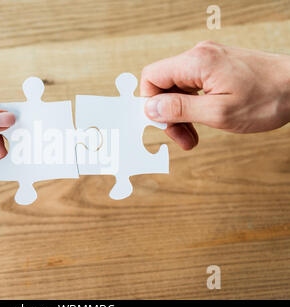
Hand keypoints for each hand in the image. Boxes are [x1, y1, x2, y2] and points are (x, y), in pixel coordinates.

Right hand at [141, 41, 289, 149]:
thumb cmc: (267, 98)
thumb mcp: (219, 112)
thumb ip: (180, 109)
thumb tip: (150, 108)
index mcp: (196, 62)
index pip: (151, 76)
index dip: (150, 103)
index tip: (163, 124)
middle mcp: (199, 56)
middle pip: (163, 84)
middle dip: (168, 114)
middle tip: (182, 139)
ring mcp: (208, 60)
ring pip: (177, 88)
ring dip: (181, 113)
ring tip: (193, 136)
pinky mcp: (216, 67)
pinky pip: (192, 86)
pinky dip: (192, 106)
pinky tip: (202, 121)